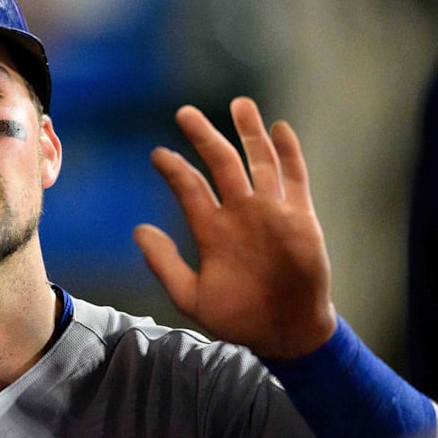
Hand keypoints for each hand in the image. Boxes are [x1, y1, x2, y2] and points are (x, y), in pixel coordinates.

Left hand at [133, 97, 336, 359]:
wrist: (283, 333)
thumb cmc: (237, 317)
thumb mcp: (190, 295)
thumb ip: (164, 263)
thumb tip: (138, 230)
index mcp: (212, 231)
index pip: (190, 189)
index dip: (174, 169)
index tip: (157, 154)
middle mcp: (239, 214)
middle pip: (221, 164)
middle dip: (205, 137)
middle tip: (184, 112)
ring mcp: (270, 213)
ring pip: (259, 162)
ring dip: (249, 133)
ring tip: (239, 104)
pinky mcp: (299, 218)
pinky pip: (295, 179)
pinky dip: (288, 153)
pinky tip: (280, 129)